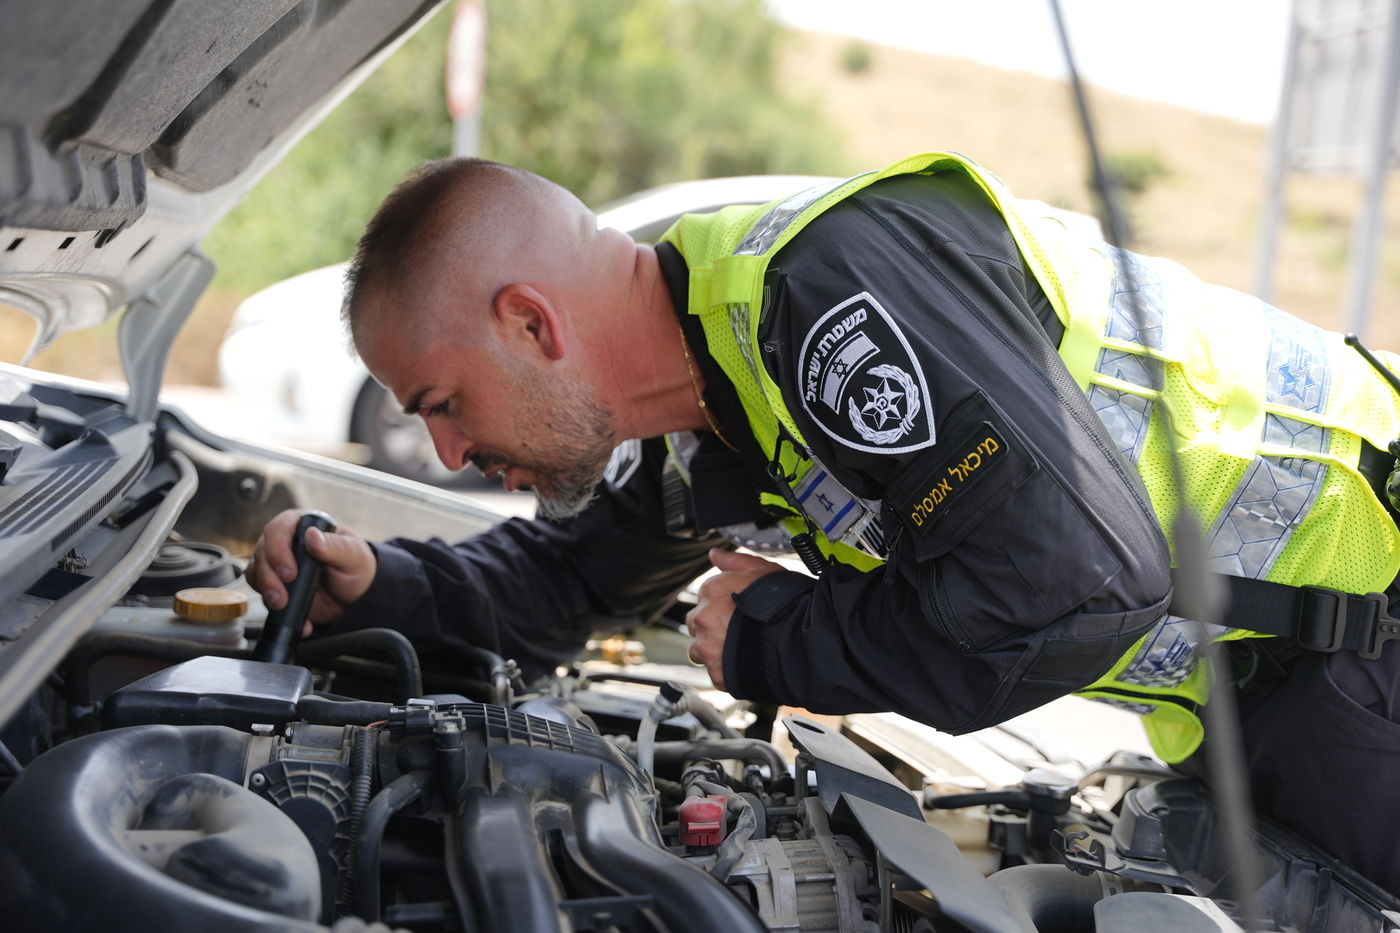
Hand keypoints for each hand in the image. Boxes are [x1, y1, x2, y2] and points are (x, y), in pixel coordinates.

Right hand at [247, 509, 376, 634]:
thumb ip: (335, 546)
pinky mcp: (276, 586)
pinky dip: (274, 609)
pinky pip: (263, 595)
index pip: (279, 529)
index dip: (278, 549)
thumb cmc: (357, 567)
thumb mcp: (354, 555)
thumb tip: (312, 535)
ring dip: (267, 591)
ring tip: (283, 604)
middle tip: (282, 595)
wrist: (357, 597)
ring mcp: (278, 565)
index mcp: (304, 526)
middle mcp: (286, 542)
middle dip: (269, 576)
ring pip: (257, 572)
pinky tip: (298, 619)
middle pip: (262, 552)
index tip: (289, 572)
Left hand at [684, 547, 786, 689]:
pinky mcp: (717, 672)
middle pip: (698, 622)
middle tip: (738, 630)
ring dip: (714, 649)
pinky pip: (715, 672)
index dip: (723, 604)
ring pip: (700, 649)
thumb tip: (715, 554)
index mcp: (712, 589)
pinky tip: (745, 663)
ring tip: (740, 649)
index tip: (738, 610)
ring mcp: (707, 646)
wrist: (799, 642)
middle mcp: (703, 617)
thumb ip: (736, 562)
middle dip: (713, 626)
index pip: (706, 596)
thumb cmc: (786, 605)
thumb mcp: (764, 571)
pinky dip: (726, 669)